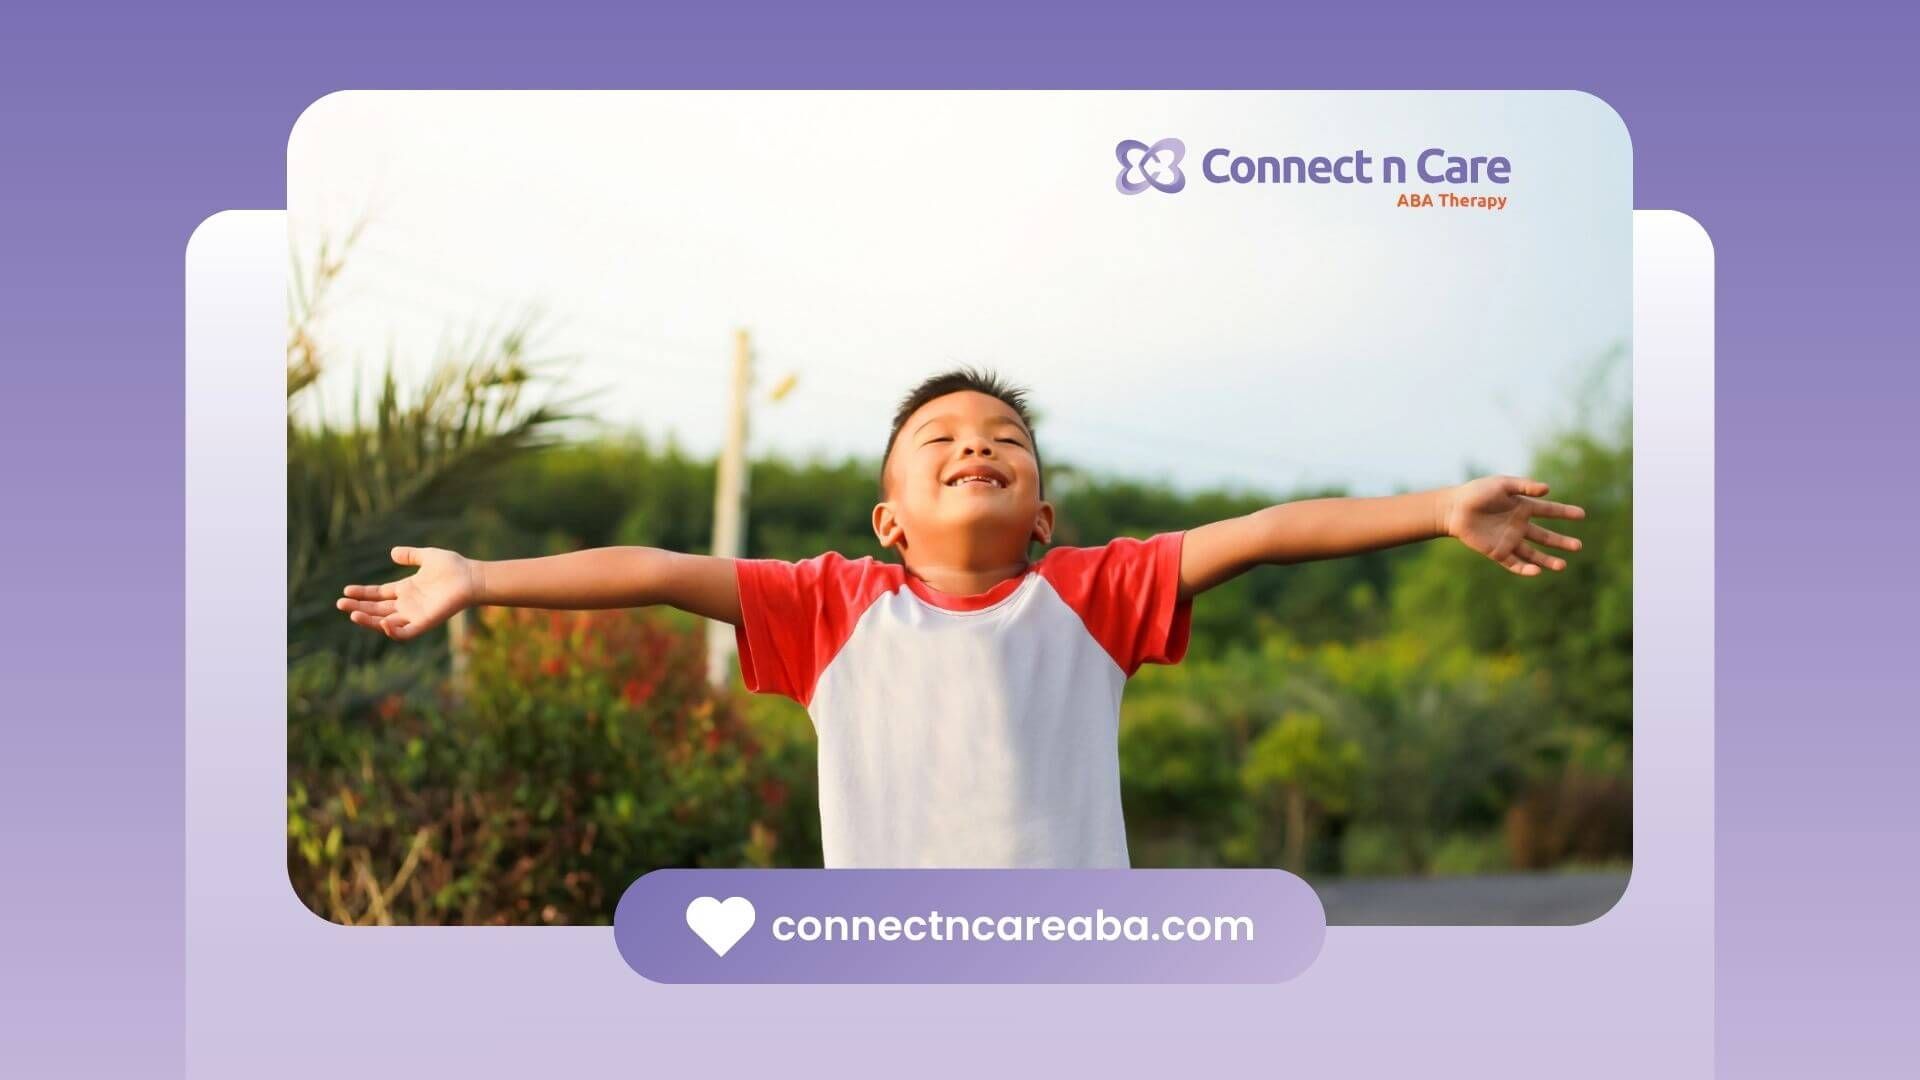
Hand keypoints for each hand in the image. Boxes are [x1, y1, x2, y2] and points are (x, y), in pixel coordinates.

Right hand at [336, 546, 482, 640]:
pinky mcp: (425, 623)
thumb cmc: (453, 567)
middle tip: (340, 604)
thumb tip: (392, 553)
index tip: (346, 590)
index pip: (378, 594)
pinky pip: (406, 633)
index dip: (362, 593)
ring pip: (386, 623)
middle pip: (377, 609)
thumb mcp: (427, 556)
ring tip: (353, 614)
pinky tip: (382, 623)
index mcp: (406, 590)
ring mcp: (415, 615)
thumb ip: (410, 555)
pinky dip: (394, 632)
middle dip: (358, 607)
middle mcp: (408, 605)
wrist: (472, 577)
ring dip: (369, 620)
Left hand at [1443, 476, 1585, 575]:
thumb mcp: (1502, 484)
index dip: (1565, 512)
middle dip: (1562, 542)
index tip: (1582, 514)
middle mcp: (1519, 525)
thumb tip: (1548, 489)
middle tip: (1578, 546)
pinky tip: (1536, 571)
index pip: (1549, 511)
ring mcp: (1509, 540)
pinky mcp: (1497, 552)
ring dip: (1548, 560)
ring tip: (1563, 566)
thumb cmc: (1477, 492)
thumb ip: (1524, 486)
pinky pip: (1514, 563)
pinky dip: (1525, 569)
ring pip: (1533, 554)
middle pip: (1545, 537)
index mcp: (1522, 507)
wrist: (1453, 509)